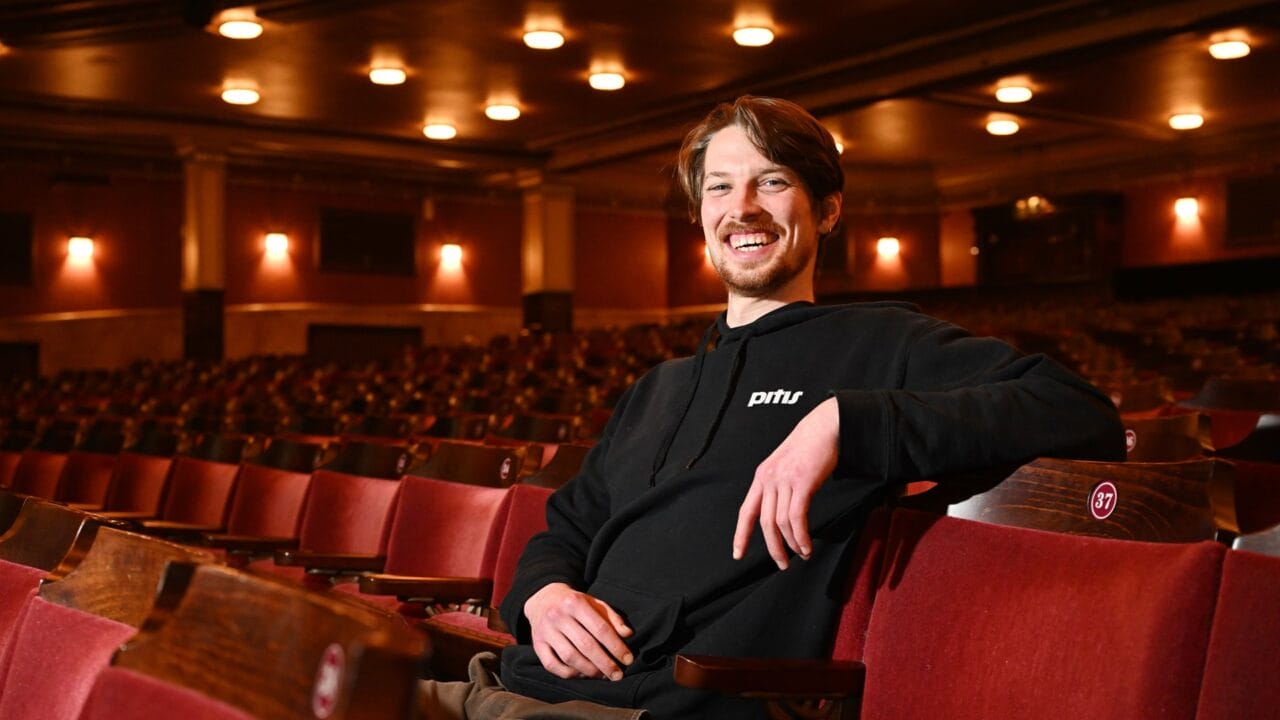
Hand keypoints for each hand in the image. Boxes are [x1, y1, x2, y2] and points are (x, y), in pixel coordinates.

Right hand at [524, 582, 633, 679]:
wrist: (543, 599)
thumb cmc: (575, 604)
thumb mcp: (595, 603)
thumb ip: (612, 618)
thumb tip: (628, 634)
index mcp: (575, 603)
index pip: (600, 628)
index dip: (616, 646)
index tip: (628, 659)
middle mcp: (558, 616)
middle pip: (585, 645)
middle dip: (605, 663)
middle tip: (618, 675)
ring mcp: (545, 631)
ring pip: (569, 657)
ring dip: (589, 670)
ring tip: (603, 675)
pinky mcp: (537, 644)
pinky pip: (552, 665)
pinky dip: (569, 673)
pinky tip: (583, 674)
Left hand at [733, 397, 839, 569]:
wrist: (825, 427)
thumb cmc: (809, 447)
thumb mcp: (785, 466)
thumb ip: (779, 486)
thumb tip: (781, 513)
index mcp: (761, 477)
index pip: (745, 511)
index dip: (741, 535)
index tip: (738, 553)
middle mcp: (769, 479)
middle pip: (764, 523)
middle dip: (773, 548)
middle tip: (782, 564)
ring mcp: (784, 480)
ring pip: (781, 523)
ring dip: (792, 544)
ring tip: (802, 554)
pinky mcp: (802, 482)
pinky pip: (797, 517)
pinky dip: (801, 536)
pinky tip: (806, 546)